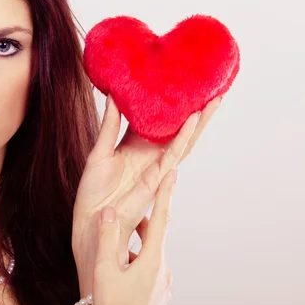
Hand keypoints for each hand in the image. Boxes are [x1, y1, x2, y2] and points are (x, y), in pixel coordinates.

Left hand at [73, 95, 220, 280]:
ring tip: (213, 101)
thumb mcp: (100, 150)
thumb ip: (110, 124)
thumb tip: (113, 95)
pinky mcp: (156, 178)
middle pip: (178, 131)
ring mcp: (156, 166)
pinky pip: (173, 155)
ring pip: (183, 141)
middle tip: (211, 90)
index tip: (183, 86)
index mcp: (136, 146)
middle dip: (196, 112)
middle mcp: (150, 155)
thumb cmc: (93, 190)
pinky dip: (183, 138)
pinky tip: (193, 121)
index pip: (158, 121)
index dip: (171, 106)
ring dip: (199, 123)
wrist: (91, 219)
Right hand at [89, 169, 176, 304]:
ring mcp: (164, 288)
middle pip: (155, 240)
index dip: (165, 194)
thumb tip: (110, 212)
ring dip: (138, 252)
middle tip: (130, 219)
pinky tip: (124, 281)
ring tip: (118, 258)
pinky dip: (140, 270)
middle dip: (144, 227)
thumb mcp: (105, 269)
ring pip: (152, 260)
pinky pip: (152, 277)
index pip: (161, 219)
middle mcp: (164, 271)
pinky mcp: (161, 301)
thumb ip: (108, 238)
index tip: (173, 173)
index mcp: (152, 260)